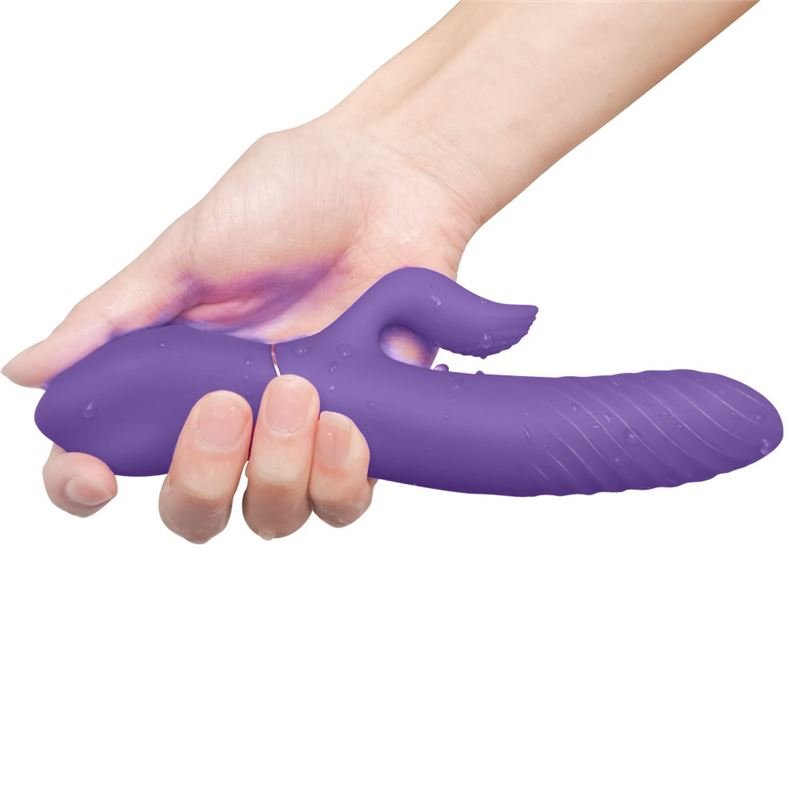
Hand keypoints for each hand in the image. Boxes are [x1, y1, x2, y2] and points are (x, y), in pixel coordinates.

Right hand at [2, 114, 479, 540]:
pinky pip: (346, 499)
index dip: (86, 484)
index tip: (95, 478)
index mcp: (176, 374)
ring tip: (299, 389)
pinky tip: (346, 421)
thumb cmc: (290, 200)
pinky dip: (341, 476)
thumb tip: (27, 371)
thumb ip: (114, 321)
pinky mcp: (366, 432)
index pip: (115, 454)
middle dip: (201, 476)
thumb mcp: (187, 253)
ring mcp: (301, 430)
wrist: (390, 180)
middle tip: (226, 404)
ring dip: (278, 469)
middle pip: (196, 508)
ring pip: (272, 514)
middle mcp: (235, 414)